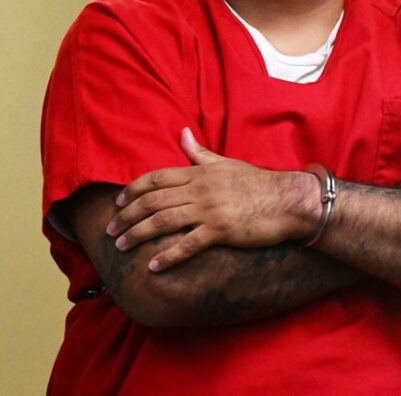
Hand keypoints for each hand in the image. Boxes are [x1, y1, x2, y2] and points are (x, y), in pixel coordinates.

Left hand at [106, 128, 316, 271]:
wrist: (289, 201)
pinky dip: (168, 257)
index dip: (133, 191)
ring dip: (138, 235)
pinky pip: (187, 245)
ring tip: (122, 246)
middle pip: (153, 201)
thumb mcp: (227, 164)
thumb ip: (200, 153)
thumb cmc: (259, 183)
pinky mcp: (221, 230)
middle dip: (128, 216)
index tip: (119, 203)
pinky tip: (153, 267)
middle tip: (111, 230)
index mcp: (200, 172)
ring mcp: (210, 210)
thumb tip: (182, 133)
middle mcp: (200, 189)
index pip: (157, 178)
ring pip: (163, 222)